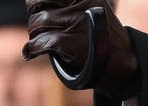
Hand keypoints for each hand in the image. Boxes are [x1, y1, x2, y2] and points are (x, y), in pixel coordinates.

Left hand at [22, 0, 138, 98]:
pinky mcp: (71, 42)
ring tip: (40, 42)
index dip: (35, 2)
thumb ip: (67, 4)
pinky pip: (40, 42)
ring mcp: (76, 23)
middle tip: (38, 29)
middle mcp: (81, 4)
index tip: (36, 10)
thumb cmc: (97, 32)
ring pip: (37, 24)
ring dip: (34, 36)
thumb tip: (33, 3)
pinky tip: (29, 53)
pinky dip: (31, 49)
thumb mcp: (89, 7)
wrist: (118, 58)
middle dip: (34, 19)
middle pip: (38, 7)